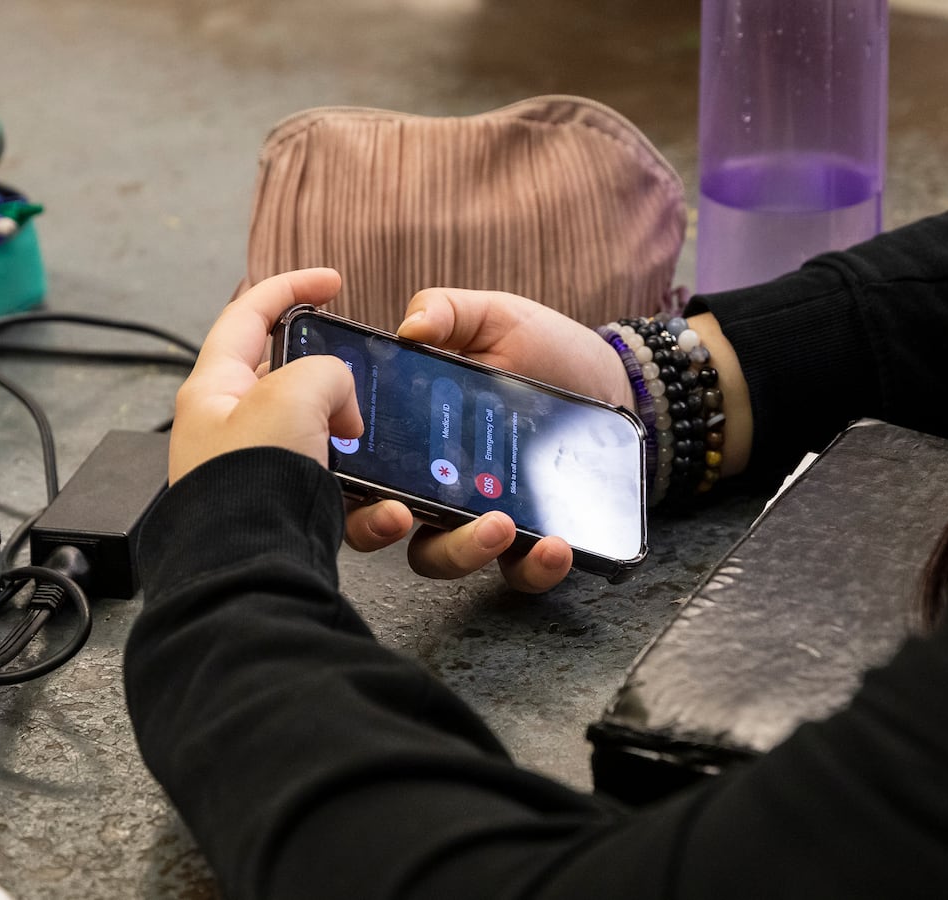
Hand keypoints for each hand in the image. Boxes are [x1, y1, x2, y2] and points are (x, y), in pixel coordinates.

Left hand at [168, 268, 361, 483]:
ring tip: (369, 453)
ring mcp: (256, 467)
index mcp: (213, 389)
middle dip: (331, 378)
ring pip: (316, 432)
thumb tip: (342, 407)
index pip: (248, 316)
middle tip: (359, 388)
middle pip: (287, 377)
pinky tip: (380, 501)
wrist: (252, 572)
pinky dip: (362, 489)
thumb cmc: (248, 487)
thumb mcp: (293, 397)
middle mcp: (228, 427)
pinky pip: (332, 482)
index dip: (290, 287)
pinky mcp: (282, 504)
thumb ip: (325, 372)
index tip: (332, 282)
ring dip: (350, 438)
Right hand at [344, 288, 631, 592]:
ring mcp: (477, 517)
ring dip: (461, 551)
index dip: (333, 475)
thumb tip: (410, 327)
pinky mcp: (529, 540)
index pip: (353, 461)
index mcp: (409, 432)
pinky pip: (518, 573)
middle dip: (376, 529)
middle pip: (380, 523)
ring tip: (500, 524)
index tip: (347, 471)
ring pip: (441, 558)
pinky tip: (553, 546)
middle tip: (401, 514)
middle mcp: (431, 483)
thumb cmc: (545, 349)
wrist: (614, 379)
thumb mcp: (494, 318)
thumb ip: (447, 311)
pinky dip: (532, 568)